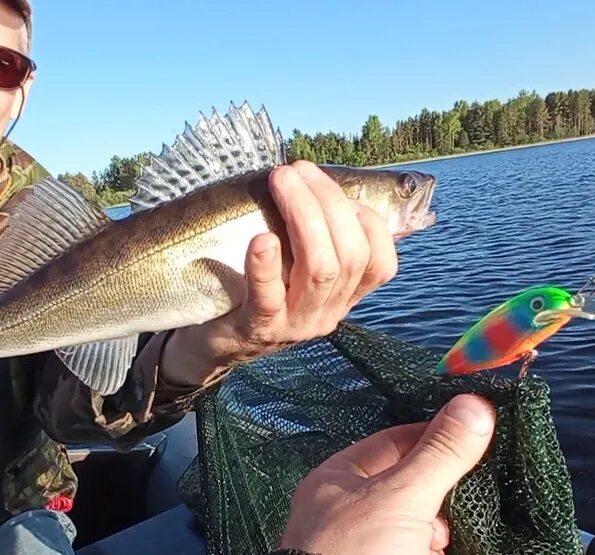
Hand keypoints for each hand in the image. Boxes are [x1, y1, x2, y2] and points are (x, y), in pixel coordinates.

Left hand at [161, 160, 398, 384]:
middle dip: (328, 202)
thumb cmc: (255, 292)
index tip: (330, 187)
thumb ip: (315, 239)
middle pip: (352, 256)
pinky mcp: (259, 329)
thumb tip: (315, 179)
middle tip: (296, 170)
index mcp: (343, 297)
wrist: (213, 344)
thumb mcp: (295, 271)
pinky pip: (269, 297)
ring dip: (304, 216)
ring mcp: (296, 325)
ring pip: (321, 270)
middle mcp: (328, 313)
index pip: (380, 262)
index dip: (365, 219)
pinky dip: (266, 265)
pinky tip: (261, 238)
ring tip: (281, 182)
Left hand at [278, 394, 495, 554]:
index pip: (392, 442)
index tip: (477, 435)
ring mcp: (362, 551)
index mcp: (335, 480)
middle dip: (438, 488)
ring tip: (447, 536)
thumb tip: (478, 403)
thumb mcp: (403, 497)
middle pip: (404, 483)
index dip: (434, 437)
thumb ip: (441, 454)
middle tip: (465, 495)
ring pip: (411, 522)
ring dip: (437, 525)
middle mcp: (343, 512)